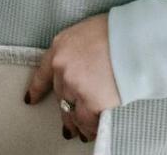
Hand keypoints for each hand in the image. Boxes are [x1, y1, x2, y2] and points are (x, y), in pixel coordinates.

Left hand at [25, 13, 120, 142]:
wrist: (136, 40)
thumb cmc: (119, 32)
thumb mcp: (89, 32)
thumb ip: (79, 51)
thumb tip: (84, 66)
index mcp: (61, 47)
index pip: (43, 72)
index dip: (37, 89)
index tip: (30, 99)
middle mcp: (62, 67)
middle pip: (60, 95)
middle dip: (66, 109)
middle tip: (69, 124)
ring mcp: (74, 85)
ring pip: (70, 112)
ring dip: (76, 124)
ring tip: (82, 134)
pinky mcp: (90, 101)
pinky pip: (87, 122)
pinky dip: (91, 128)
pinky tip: (93, 132)